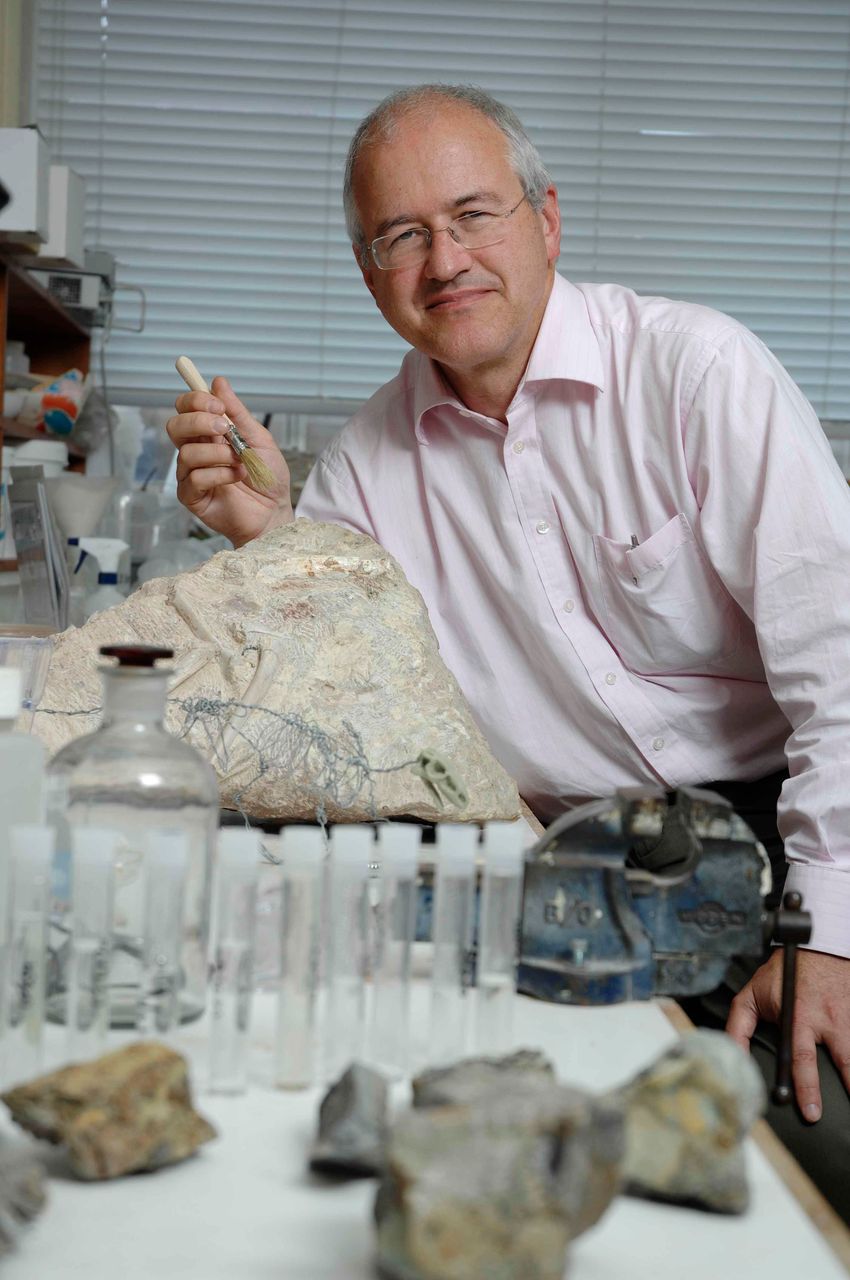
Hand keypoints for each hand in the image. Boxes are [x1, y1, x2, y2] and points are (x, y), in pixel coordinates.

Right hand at [166, 376, 292, 546]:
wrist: (275, 511)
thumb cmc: (267, 477)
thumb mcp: (258, 438)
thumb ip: (237, 412)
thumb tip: (218, 382)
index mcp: (209, 433)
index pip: (186, 408)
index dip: (196, 400)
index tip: (219, 405)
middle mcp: (196, 450)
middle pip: (175, 426)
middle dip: (199, 422)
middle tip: (224, 429)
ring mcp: (191, 474)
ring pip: (186, 453)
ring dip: (217, 453)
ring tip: (239, 461)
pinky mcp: (192, 496)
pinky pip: (194, 479)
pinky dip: (219, 475)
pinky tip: (236, 477)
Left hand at [726, 948, 849, 1120]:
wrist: (819, 946)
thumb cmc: (785, 972)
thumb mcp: (753, 994)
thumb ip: (739, 1025)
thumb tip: (732, 1054)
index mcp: (799, 1018)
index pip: (801, 1058)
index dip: (805, 1085)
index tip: (810, 1110)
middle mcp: (827, 1020)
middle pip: (842, 1061)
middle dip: (847, 1088)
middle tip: (837, 1115)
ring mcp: (848, 1017)